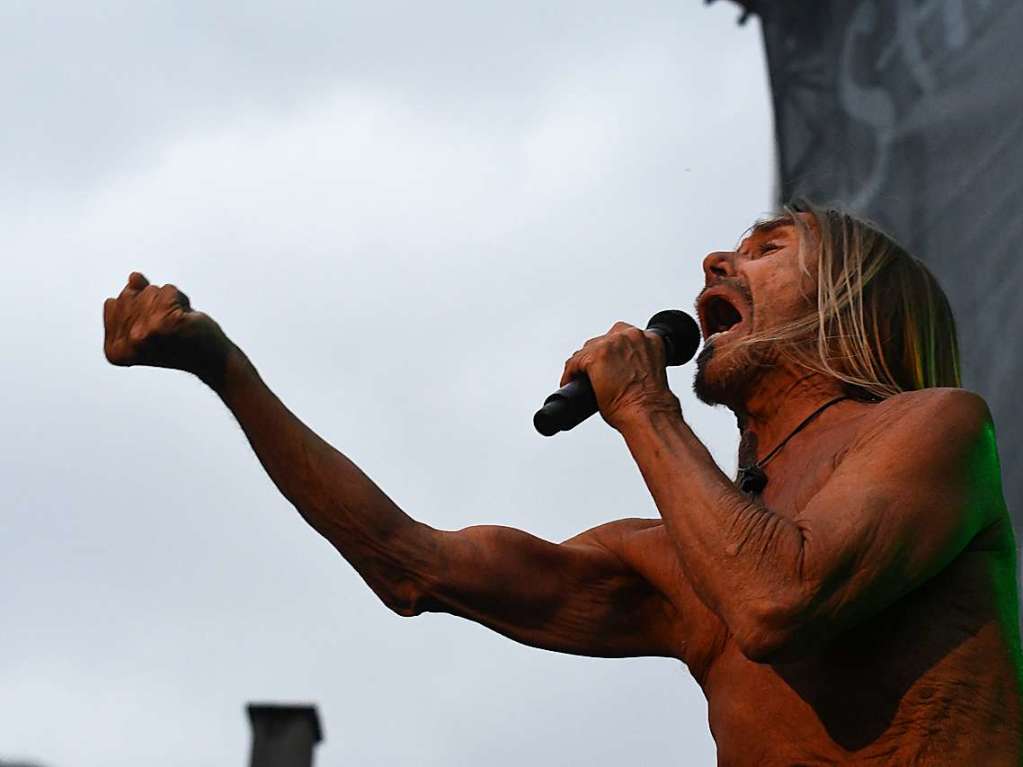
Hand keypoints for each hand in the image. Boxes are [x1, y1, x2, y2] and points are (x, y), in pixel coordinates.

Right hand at [103, 272, 228, 380]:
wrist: (210, 358)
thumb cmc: (181, 341)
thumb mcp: (148, 319)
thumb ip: (134, 298)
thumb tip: (133, 277)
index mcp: (114, 349)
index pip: (111, 303)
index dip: (136, 307)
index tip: (152, 329)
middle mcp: (126, 343)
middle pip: (129, 294)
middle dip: (153, 302)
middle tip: (168, 325)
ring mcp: (144, 333)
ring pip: (150, 290)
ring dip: (169, 302)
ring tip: (178, 322)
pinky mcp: (164, 323)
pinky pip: (168, 291)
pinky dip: (181, 299)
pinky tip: (186, 318)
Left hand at [560, 322, 679, 429]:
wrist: (648, 412)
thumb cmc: (650, 400)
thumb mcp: (649, 370)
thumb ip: (636, 361)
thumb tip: (619, 368)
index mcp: (647, 338)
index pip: (619, 338)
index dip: (610, 352)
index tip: (606, 364)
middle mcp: (629, 336)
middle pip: (601, 341)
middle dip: (596, 358)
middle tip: (594, 375)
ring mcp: (612, 344)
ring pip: (587, 350)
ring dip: (583, 365)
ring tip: (581, 380)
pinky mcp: (596, 356)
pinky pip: (574, 362)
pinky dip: (570, 374)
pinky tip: (570, 383)